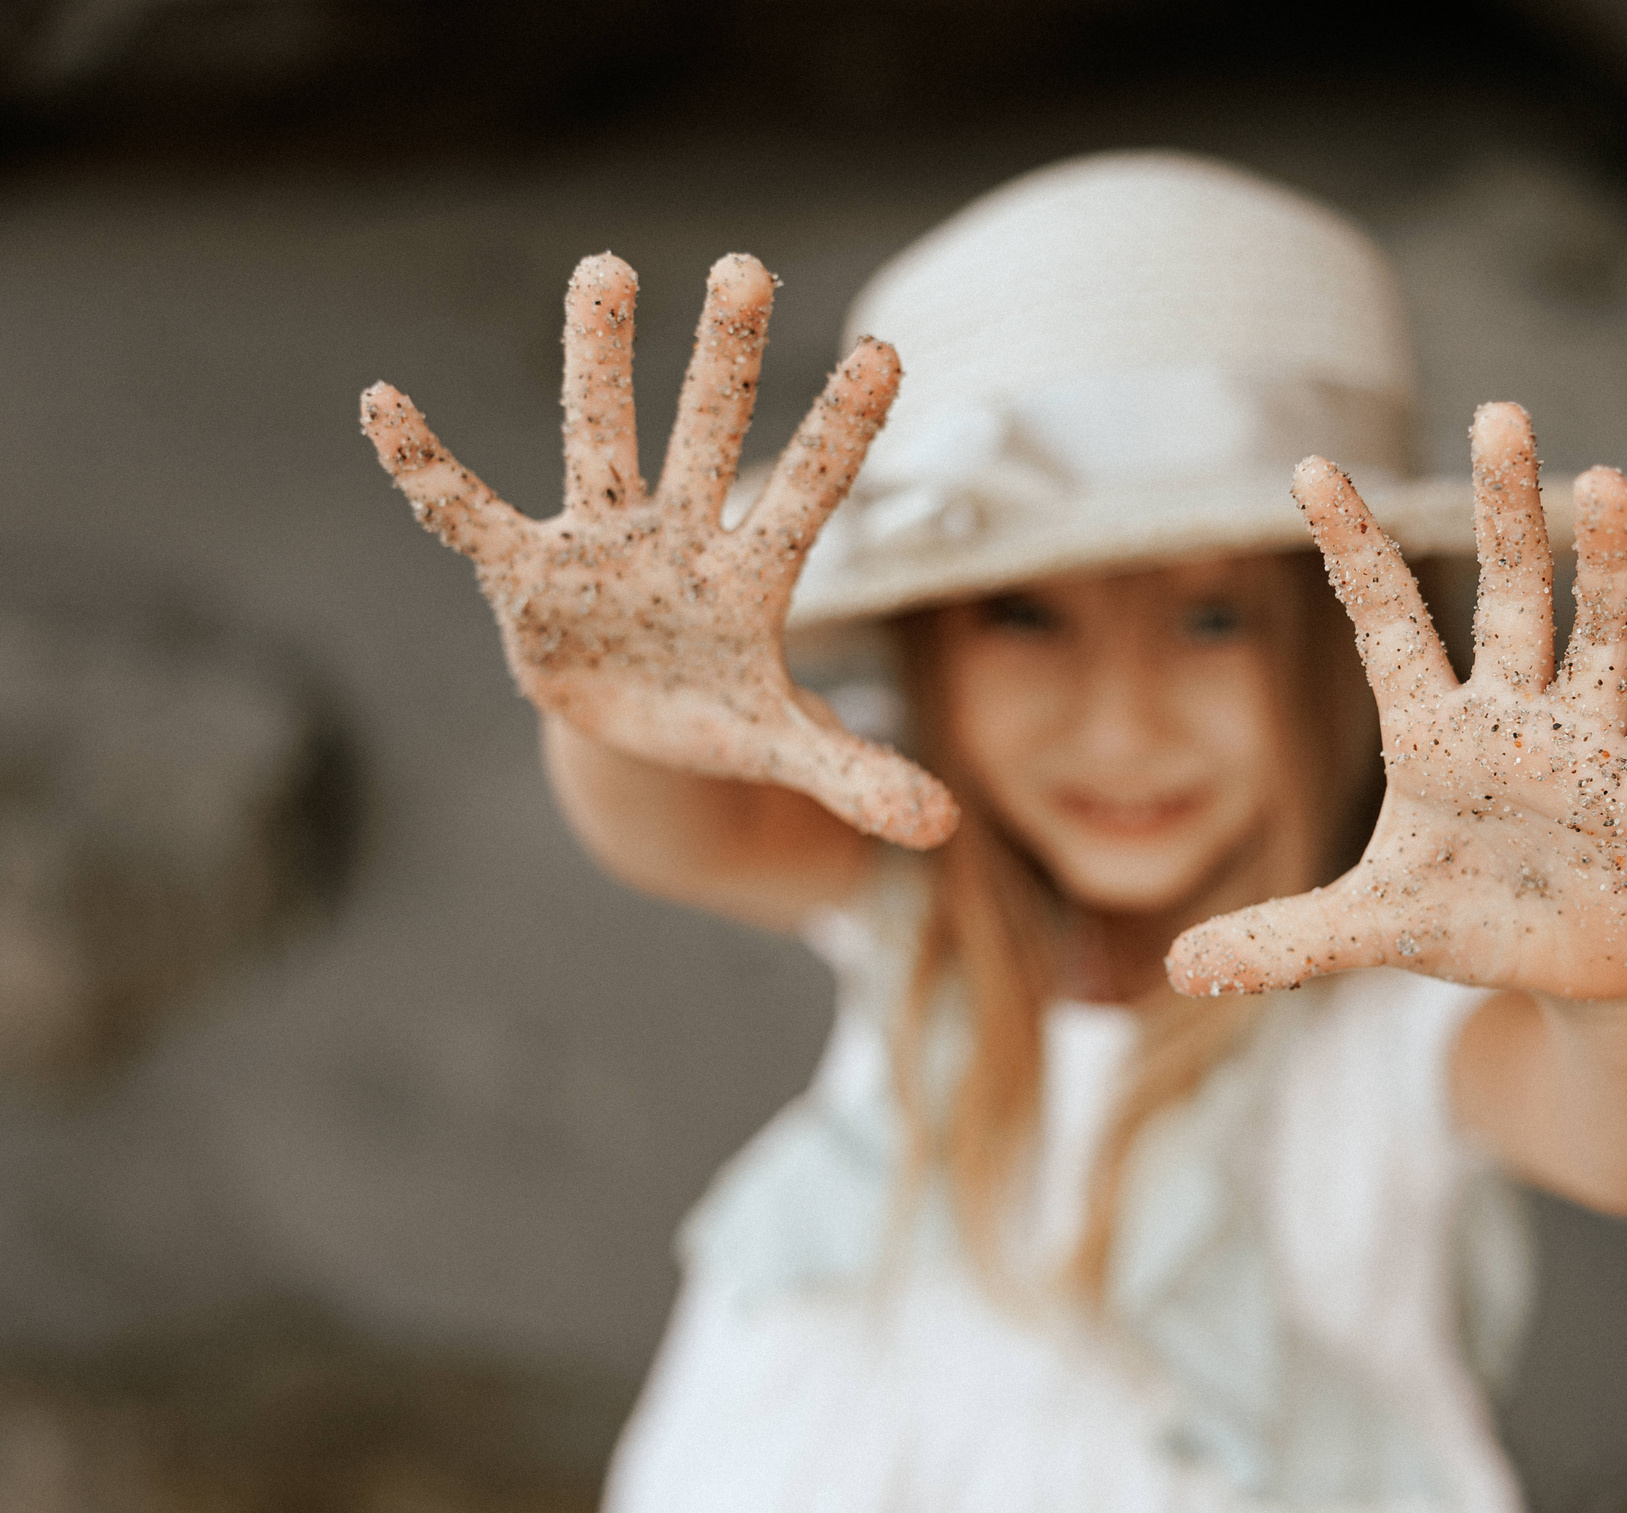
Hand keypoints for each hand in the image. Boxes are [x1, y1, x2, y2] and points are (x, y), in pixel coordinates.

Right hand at [359, 253, 957, 848]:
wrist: (638, 737)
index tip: (886, 352)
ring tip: (609, 267)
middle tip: (749, 266)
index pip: (810, 494)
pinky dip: (425, 469)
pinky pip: (468, 515)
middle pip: (708, 435)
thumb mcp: (789, 751)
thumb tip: (940, 829)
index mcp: (752, 578)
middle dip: (726, 359)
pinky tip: (383, 403)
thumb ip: (860, 775)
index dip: (840, 431)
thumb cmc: (723, 718)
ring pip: (601, 438)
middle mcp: (681, 538)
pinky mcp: (528, 574)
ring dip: (601, 359)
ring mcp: (602, 545)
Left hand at [1169, 402, 1626, 1000]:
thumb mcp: (1373, 929)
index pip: (1387, 623)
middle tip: (1500, 412)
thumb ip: (1286, 940)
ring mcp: (1592, 747)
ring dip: (1609, 565)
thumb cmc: (1472, 920)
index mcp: (1436, 734)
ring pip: (1601, 634)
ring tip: (1606, 483)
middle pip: (1514, 593)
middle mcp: (1516, 717)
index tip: (1309, 467)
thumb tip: (1178, 966)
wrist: (1576, 972)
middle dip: (1508, 507)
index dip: (1353, 549)